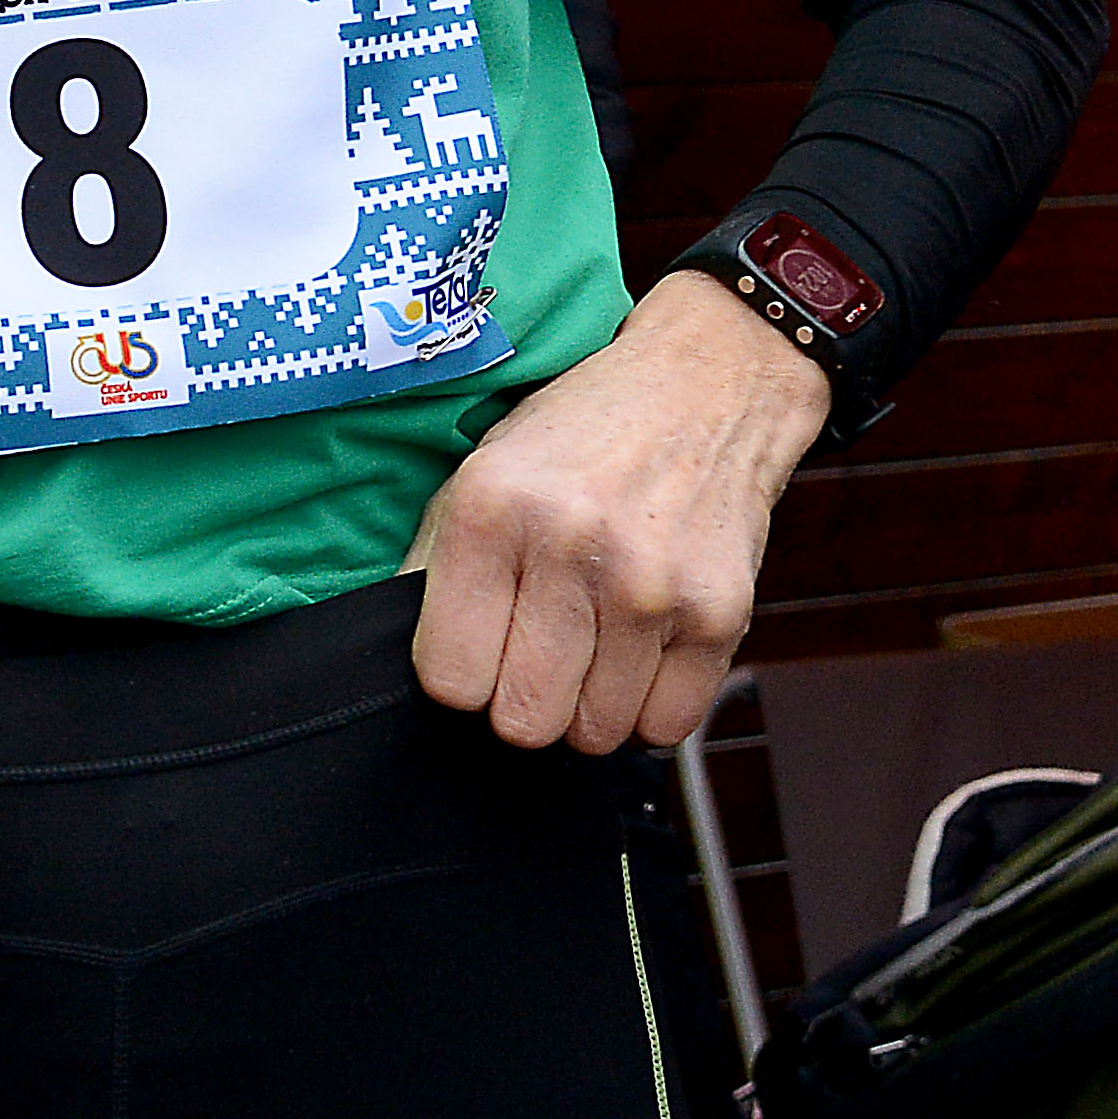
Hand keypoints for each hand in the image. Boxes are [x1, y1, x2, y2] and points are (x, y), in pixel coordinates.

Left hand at [408, 274, 821, 755]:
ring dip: (592, 705)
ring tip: (598, 640)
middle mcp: (571, 544)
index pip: (450, 680)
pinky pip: (667, 726)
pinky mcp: (719, 611)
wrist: (707, 384)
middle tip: (542, 651)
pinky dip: (651, 706)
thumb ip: (433, 567)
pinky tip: (645, 649)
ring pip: (596, 734)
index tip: (482, 648)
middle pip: (524, 720)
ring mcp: (652, 583)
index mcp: (492, 508)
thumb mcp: (481, 471)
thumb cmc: (582, 436)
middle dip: (526, 700)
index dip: (462, 676)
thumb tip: (398, 662)